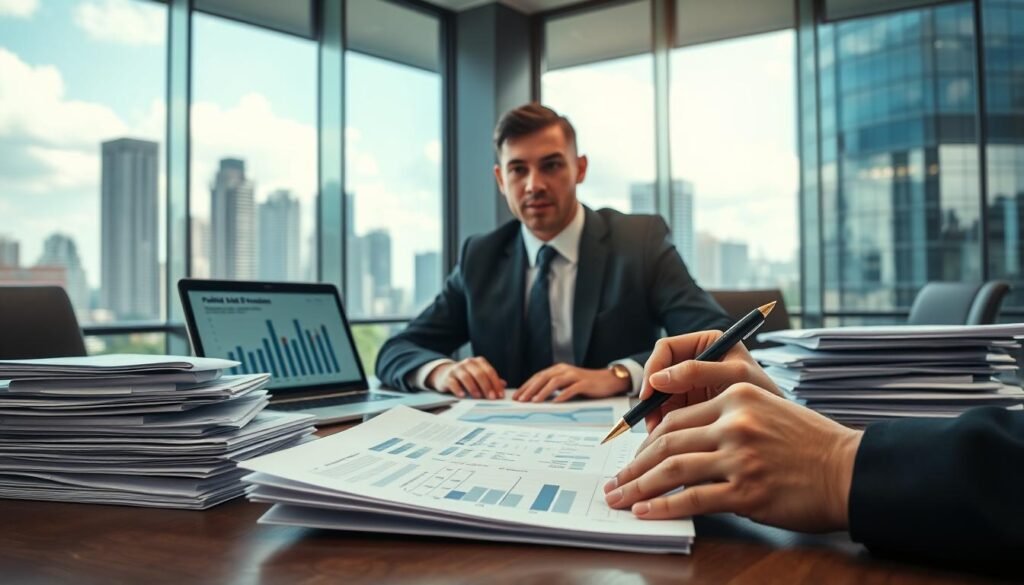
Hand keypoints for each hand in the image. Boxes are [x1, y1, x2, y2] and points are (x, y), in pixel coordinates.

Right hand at [426, 357, 505, 398]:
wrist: (445, 374)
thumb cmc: (467, 376)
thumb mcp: (479, 376)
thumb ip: (491, 380)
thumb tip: (504, 385)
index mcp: (478, 362)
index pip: (489, 371)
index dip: (496, 383)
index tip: (500, 395)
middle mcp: (468, 363)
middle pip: (479, 374)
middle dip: (486, 386)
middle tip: (491, 398)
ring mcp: (457, 369)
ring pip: (466, 377)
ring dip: (473, 388)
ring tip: (478, 397)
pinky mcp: (447, 377)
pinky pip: (453, 382)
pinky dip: (458, 389)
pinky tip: (462, 396)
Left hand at [513, 363, 630, 401]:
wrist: (607, 380)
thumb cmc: (585, 383)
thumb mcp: (566, 383)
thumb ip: (553, 387)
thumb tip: (536, 397)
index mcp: (558, 369)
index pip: (538, 377)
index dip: (526, 386)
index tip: (517, 396)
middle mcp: (564, 370)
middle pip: (543, 378)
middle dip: (530, 389)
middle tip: (521, 400)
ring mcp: (574, 376)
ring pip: (555, 382)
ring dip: (543, 392)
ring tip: (534, 401)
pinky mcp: (584, 383)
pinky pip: (572, 389)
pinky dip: (563, 395)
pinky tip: (556, 402)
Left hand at [603, 383, 861, 531]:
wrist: (848, 470)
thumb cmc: (807, 442)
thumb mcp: (766, 403)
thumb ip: (723, 410)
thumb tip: (678, 436)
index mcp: (737, 395)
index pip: (676, 418)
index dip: (646, 441)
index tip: (631, 458)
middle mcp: (735, 422)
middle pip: (667, 443)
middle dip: (634, 466)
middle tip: (615, 482)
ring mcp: (740, 457)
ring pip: (672, 470)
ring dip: (639, 487)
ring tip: (620, 499)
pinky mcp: (747, 491)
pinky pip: (693, 499)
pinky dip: (664, 507)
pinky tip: (647, 512)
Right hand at [640, 330, 781, 432]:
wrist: (782, 430)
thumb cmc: (767, 395)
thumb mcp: (735, 377)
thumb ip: (698, 372)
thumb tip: (657, 379)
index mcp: (707, 342)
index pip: (666, 349)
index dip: (653, 368)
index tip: (649, 392)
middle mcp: (697, 361)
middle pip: (659, 374)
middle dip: (652, 396)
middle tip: (651, 420)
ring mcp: (693, 385)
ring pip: (660, 396)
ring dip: (656, 414)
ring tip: (661, 434)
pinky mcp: (693, 407)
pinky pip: (668, 413)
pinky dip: (664, 426)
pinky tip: (671, 439)